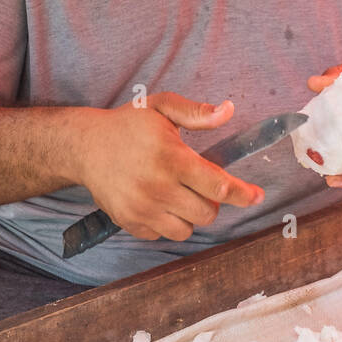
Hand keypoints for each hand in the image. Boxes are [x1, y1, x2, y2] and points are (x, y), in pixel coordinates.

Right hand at [78, 94, 264, 240]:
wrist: (84, 147)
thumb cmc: (128, 124)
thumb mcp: (162, 107)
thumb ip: (196, 113)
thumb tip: (228, 111)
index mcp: (171, 158)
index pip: (219, 186)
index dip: (244, 194)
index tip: (258, 196)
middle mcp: (157, 187)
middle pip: (207, 213)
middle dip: (211, 200)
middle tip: (199, 183)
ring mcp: (142, 208)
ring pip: (187, 229)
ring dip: (191, 214)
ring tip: (178, 192)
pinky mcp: (130, 222)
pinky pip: (164, 235)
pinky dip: (168, 222)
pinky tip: (158, 201)